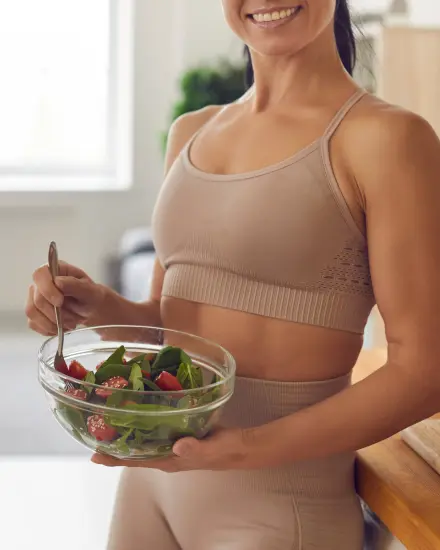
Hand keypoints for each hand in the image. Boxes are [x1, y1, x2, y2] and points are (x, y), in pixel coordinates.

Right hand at [26, 261, 105, 335]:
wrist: (92, 310)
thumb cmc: (91, 297)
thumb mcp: (90, 291)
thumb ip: (75, 285)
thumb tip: (58, 281)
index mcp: (56, 270)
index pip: (40, 275)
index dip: (47, 289)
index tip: (60, 302)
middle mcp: (42, 282)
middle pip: (36, 299)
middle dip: (56, 313)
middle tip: (73, 318)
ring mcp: (35, 297)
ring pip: (33, 313)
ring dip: (53, 323)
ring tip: (70, 324)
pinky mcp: (35, 313)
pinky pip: (34, 324)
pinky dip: (50, 329)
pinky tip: (63, 327)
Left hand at [91, 428, 266, 471]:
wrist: (241, 447)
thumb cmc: (226, 450)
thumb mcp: (213, 449)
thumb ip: (196, 447)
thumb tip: (178, 444)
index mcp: (170, 460)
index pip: (136, 461)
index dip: (115, 458)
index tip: (93, 454)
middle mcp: (166, 453)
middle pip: (134, 451)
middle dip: (114, 443)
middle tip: (93, 429)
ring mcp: (172, 443)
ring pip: (143, 438)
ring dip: (126, 430)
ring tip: (109, 417)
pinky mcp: (179, 431)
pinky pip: (156, 427)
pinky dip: (144, 419)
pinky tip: (139, 406)